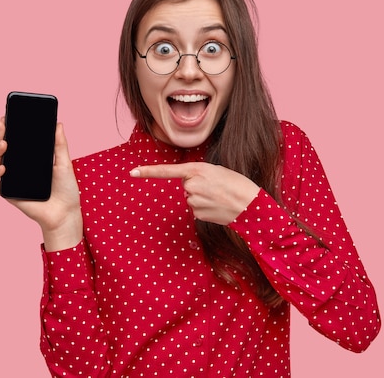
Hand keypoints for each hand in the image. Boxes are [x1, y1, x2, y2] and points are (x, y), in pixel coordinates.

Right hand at [0, 118, 82, 250]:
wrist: (65, 213)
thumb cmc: (66, 190)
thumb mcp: (64, 163)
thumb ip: (60, 144)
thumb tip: (58, 123)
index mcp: (30, 159)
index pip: (16, 141)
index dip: (9, 129)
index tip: (6, 116)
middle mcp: (18, 168)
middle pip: (3, 149)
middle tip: (1, 123)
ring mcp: (12, 180)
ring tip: (3, 144)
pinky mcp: (9, 194)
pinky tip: (2, 169)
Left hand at [130, 162, 259, 225]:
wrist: (251, 205)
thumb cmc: (236, 184)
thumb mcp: (216, 171)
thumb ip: (198, 175)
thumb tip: (188, 187)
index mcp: (197, 170)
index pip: (167, 171)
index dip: (148, 172)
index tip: (132, 172)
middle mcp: (192, 185)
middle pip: (186, 185)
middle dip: (197, 186)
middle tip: (216, 187)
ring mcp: (194, 201)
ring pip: (191, 198)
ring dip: (202, 198)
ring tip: (219, 197)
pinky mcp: (198, 214)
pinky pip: (196, 210)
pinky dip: (206, 209)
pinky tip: (218, 207)